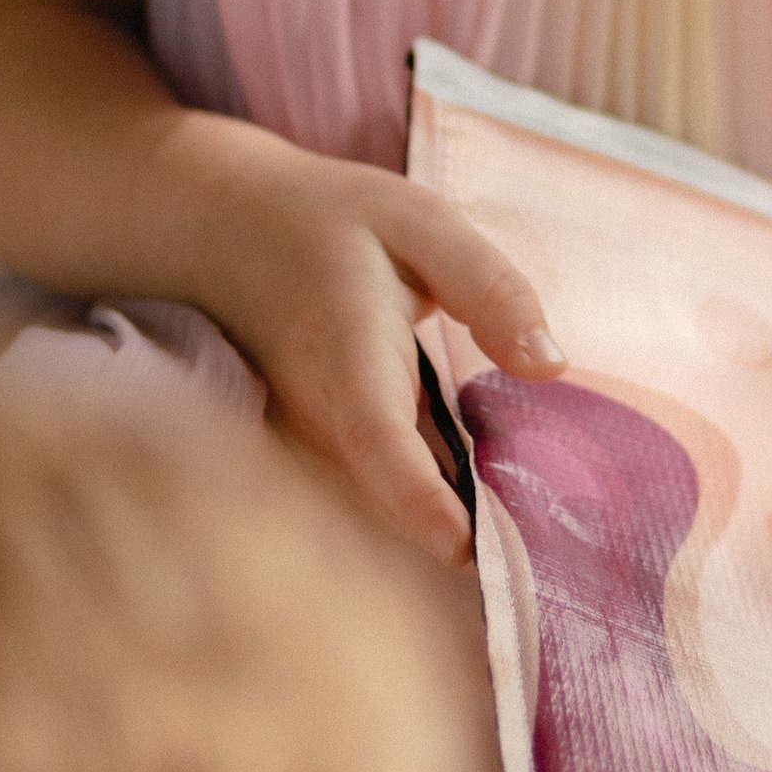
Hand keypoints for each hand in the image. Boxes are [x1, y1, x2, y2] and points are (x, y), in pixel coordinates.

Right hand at [191, 153, 563, 563]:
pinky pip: (375, 488)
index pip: (376, 438)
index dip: (417, 500)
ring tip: (534, 535)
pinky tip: (492, 499)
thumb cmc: (326, 221)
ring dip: (451, 523)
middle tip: (550, 550)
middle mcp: (317, 414)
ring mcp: (309, 440)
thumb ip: (488, 289)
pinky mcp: (318, 448)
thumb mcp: (420, 222)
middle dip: (459, 534)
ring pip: (379, 503)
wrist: (219, 231)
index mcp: (345, 353)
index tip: (467, 551)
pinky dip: (430, 502)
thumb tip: (551, 366)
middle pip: (384, 498)